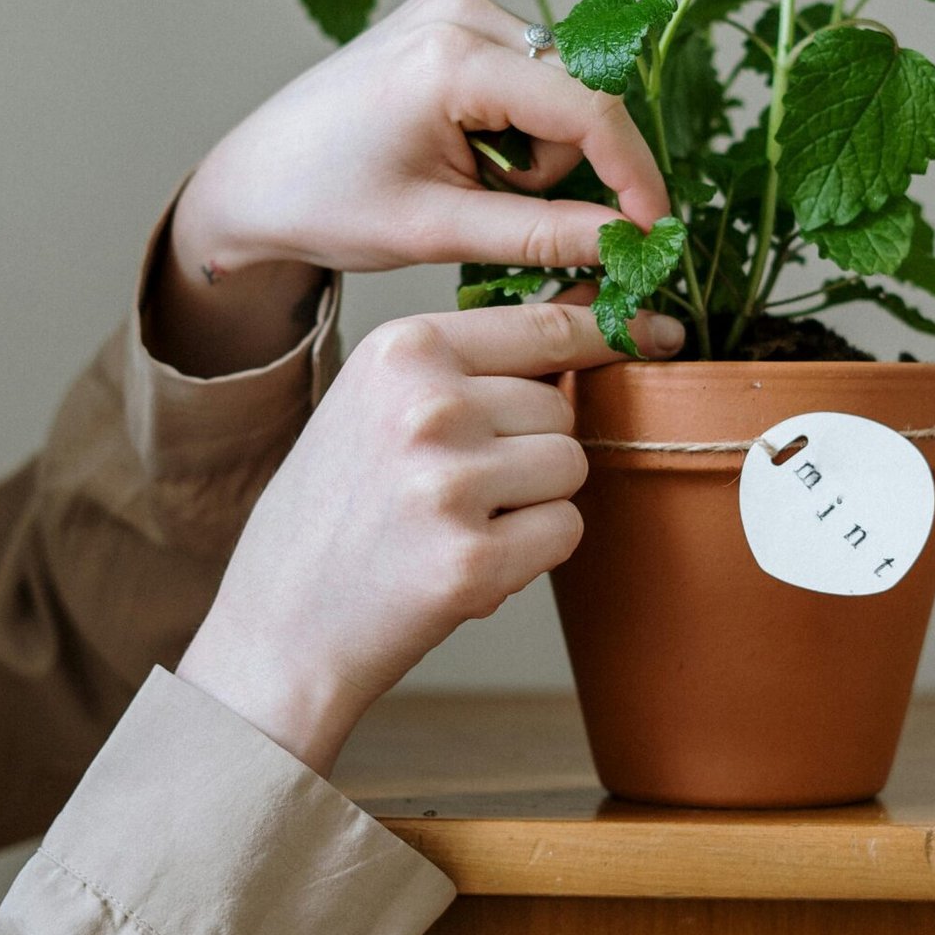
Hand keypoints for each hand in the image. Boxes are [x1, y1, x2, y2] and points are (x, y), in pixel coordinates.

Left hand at [151, 0, 668, 375]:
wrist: (257, 177)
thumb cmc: (327, 203)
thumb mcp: (438, 231)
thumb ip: (543, 235)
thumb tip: (631, 242)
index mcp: (448, 57)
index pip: (587, 108)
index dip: (633, 174)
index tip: (654, 232)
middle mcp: (459, 9)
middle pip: (580, 94)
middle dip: (563, 167)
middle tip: (496, 210)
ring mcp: (456, 4)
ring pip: (561, 89)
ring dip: (538, 151)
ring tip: (468, 182)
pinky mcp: (454, 13)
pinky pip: (532, 76)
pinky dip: (518, 127)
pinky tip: (464, 150)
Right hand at [176, 299, 680, 772]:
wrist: (280, 626)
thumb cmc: (336, 510)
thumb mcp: (378, 401)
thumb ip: (473, 360)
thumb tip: (591, 307)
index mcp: (401, 350)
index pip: (544, 327)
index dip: (605, 335)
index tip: (654, 333)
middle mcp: (427, 406)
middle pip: (561, 408)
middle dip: (533, 447)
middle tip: (457, 487)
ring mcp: (450, 484)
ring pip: (571, 466)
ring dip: (535, 500)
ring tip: (457, 522)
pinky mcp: (474, 561)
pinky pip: (565, 531)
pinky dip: (533, 553)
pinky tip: (466, 561)